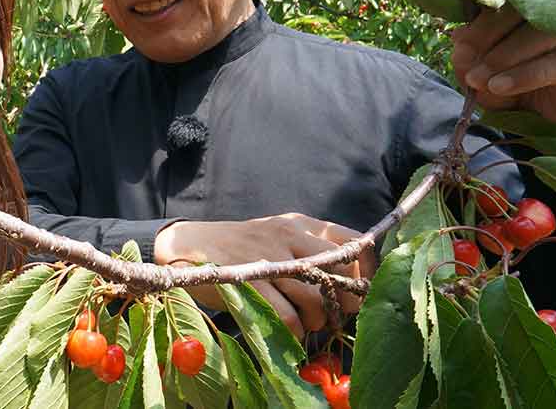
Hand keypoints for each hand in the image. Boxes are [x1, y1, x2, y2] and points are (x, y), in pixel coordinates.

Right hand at [153, 213, 375, 338]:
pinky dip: (294, 331)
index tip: (360, 289)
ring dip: (318, 322)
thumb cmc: (242, 244)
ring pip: (316, 301)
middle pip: (341, 277)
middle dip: (346, 304)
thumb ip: (312, 244)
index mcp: (300, 224)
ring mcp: (268, 260)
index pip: (354, 243)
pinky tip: (287, 329)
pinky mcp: (250, 285)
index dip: (366, 271)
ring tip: (308, 323)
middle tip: (337, 314)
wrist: (189, 243)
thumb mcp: (279, 232)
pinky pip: (289, 319)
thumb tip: (354, 275)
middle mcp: (288, 238)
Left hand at [451, 6, 555, 122]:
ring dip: (501, 57)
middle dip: (484, 36)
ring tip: (478, 80)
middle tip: (464, 60)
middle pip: (518, 11)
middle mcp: (553, 17)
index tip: (459, 46)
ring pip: (537, 34)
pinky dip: (523, 75)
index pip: (502, 1)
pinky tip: (499, 86)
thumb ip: (472, 60)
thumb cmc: (522, 88)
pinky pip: (555, 64)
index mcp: (529, 12)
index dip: (477, 22)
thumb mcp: (488, 77)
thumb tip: (458, 41)